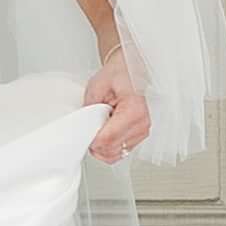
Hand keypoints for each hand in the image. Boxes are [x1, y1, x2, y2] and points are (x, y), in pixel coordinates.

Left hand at [84, 48, 153, 168]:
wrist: (129, 70)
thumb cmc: (118, 75)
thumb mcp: (97, 86)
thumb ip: (90, 107)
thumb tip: (84, 126)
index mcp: (134, 110)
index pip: (108, 138)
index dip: (91, 139)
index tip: (84, 132)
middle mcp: (141, 124)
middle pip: (111, 150)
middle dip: (95, 143)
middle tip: (89, 128)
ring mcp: (142, 132)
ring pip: (115, 155)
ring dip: (102, 147)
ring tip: (98, 129)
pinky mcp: (139, 136)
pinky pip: (120, 152)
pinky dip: (109, 148)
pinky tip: (105, 134)